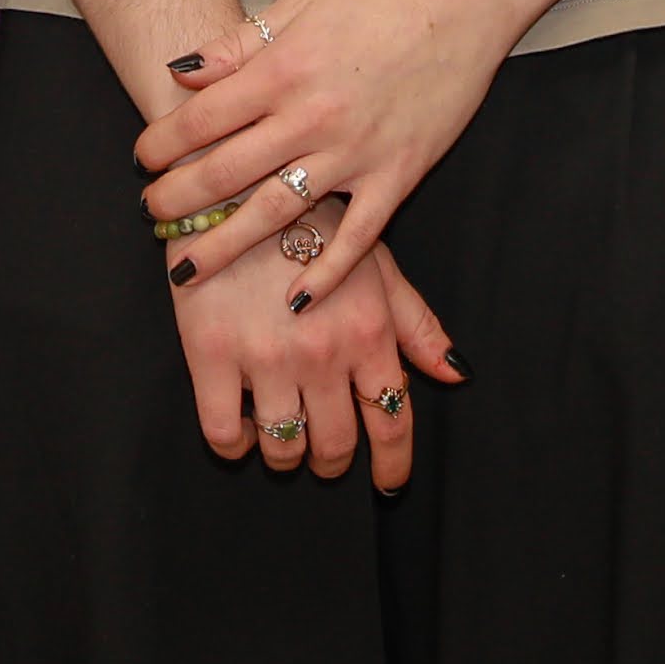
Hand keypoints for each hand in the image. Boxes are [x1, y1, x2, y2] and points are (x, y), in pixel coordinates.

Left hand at [130, 0, 519, 316]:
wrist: (459, 5)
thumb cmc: (376, 0)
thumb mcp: (298, 6)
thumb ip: (236, 45)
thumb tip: (181, 73)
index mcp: (282, 70)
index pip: (202, 120)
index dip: (162, 145)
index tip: (143, 161)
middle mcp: (311, 117)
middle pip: (226, 171)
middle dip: (177, 201)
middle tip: (150, 217)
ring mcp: (354, 152)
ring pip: (275, 212)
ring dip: (224, 245)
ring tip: (186, 268)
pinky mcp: (396, 176)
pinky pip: (357, 236)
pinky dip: (327, 271)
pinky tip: (295, 299)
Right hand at [175, 226, 462, 487]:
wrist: (233, 179)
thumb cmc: (311, 220)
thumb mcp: (374, 263)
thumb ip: (415, 323)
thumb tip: (455, 373)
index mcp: (368, 332)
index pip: (392, 421)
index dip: (394, 463)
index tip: (389, 484)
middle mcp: (321, 352)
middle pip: (336, 444)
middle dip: (334, 460)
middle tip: (325, 454)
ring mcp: (264, 356)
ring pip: (284, 446)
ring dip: (288, 455)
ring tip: (285, 438)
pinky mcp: (209, 353)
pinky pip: (223, 432)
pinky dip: (236, 446)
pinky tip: (243, 432)